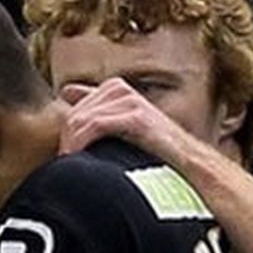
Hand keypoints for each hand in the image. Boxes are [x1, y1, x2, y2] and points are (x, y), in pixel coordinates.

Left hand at [59, 78, 192, 164]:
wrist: (187, 160)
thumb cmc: (155, 148)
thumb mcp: (121, 125)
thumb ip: (96, 108)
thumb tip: (65, 92)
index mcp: (114, 89)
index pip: (74, 103)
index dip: (67, 129)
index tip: (66, 151)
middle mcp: (119, 89)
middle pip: (75, 112)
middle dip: (67, 139)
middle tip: (65, 162)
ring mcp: (129, 100)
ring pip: (81, 118)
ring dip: (71, 143)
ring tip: (70, 163)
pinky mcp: (136, 116)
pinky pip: (95, 125)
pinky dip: (81, 142)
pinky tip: (78, 157)